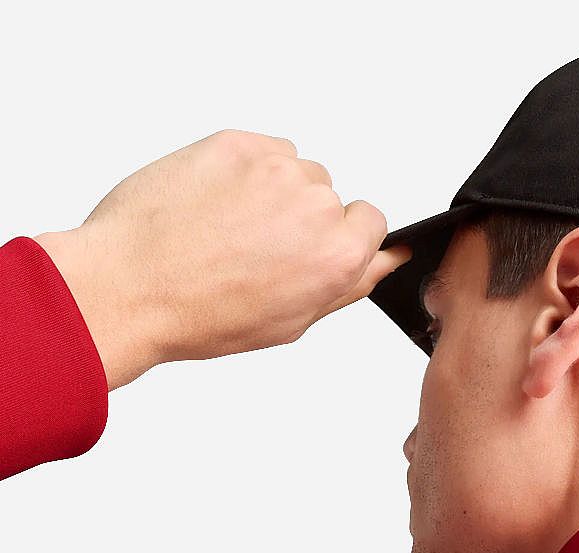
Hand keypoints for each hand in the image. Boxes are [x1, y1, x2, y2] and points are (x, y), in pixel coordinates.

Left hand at [34, 129, 411, 389]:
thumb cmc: (203, 314)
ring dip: (275, 192)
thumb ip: (349, 285)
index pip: (372, 222)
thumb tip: (386, 259)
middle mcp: (315, 206)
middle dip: (303, 218)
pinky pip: (264, 148)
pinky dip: (247, 170)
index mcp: (338, 256)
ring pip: (297, 171)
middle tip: (259, 249)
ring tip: (231, 227)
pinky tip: (217, 203)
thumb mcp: (292, 321)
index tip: (313, 249)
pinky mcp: (236, 143)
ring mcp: (275, 170)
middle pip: (331, 197)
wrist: (131, 286)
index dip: (343, 239)